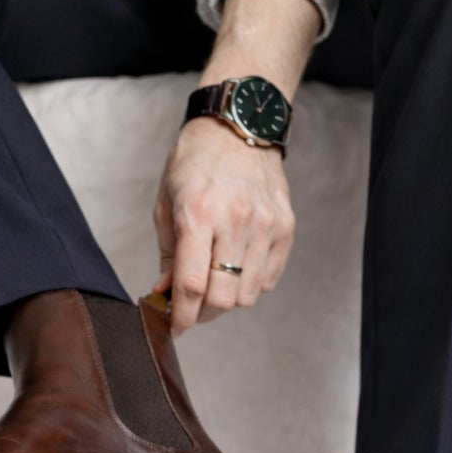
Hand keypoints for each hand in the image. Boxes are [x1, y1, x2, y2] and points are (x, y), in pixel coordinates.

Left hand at [150, 115, 296, 337]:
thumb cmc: (196, 162)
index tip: (174, 327)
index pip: (192, 286)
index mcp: (198, 213)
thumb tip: (165, 295)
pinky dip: (250, 284)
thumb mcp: (167, 203)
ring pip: (247, 296)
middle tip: (193, 307)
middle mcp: (235, 220)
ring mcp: (265, 225)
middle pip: (223, 299)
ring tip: (216, 281)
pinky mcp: (285, 228)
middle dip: (203, 313)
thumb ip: (167, 254)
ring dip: (228, 299)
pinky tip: (237, 266)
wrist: (238, 125)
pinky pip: (267, 280)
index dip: (182, 316)